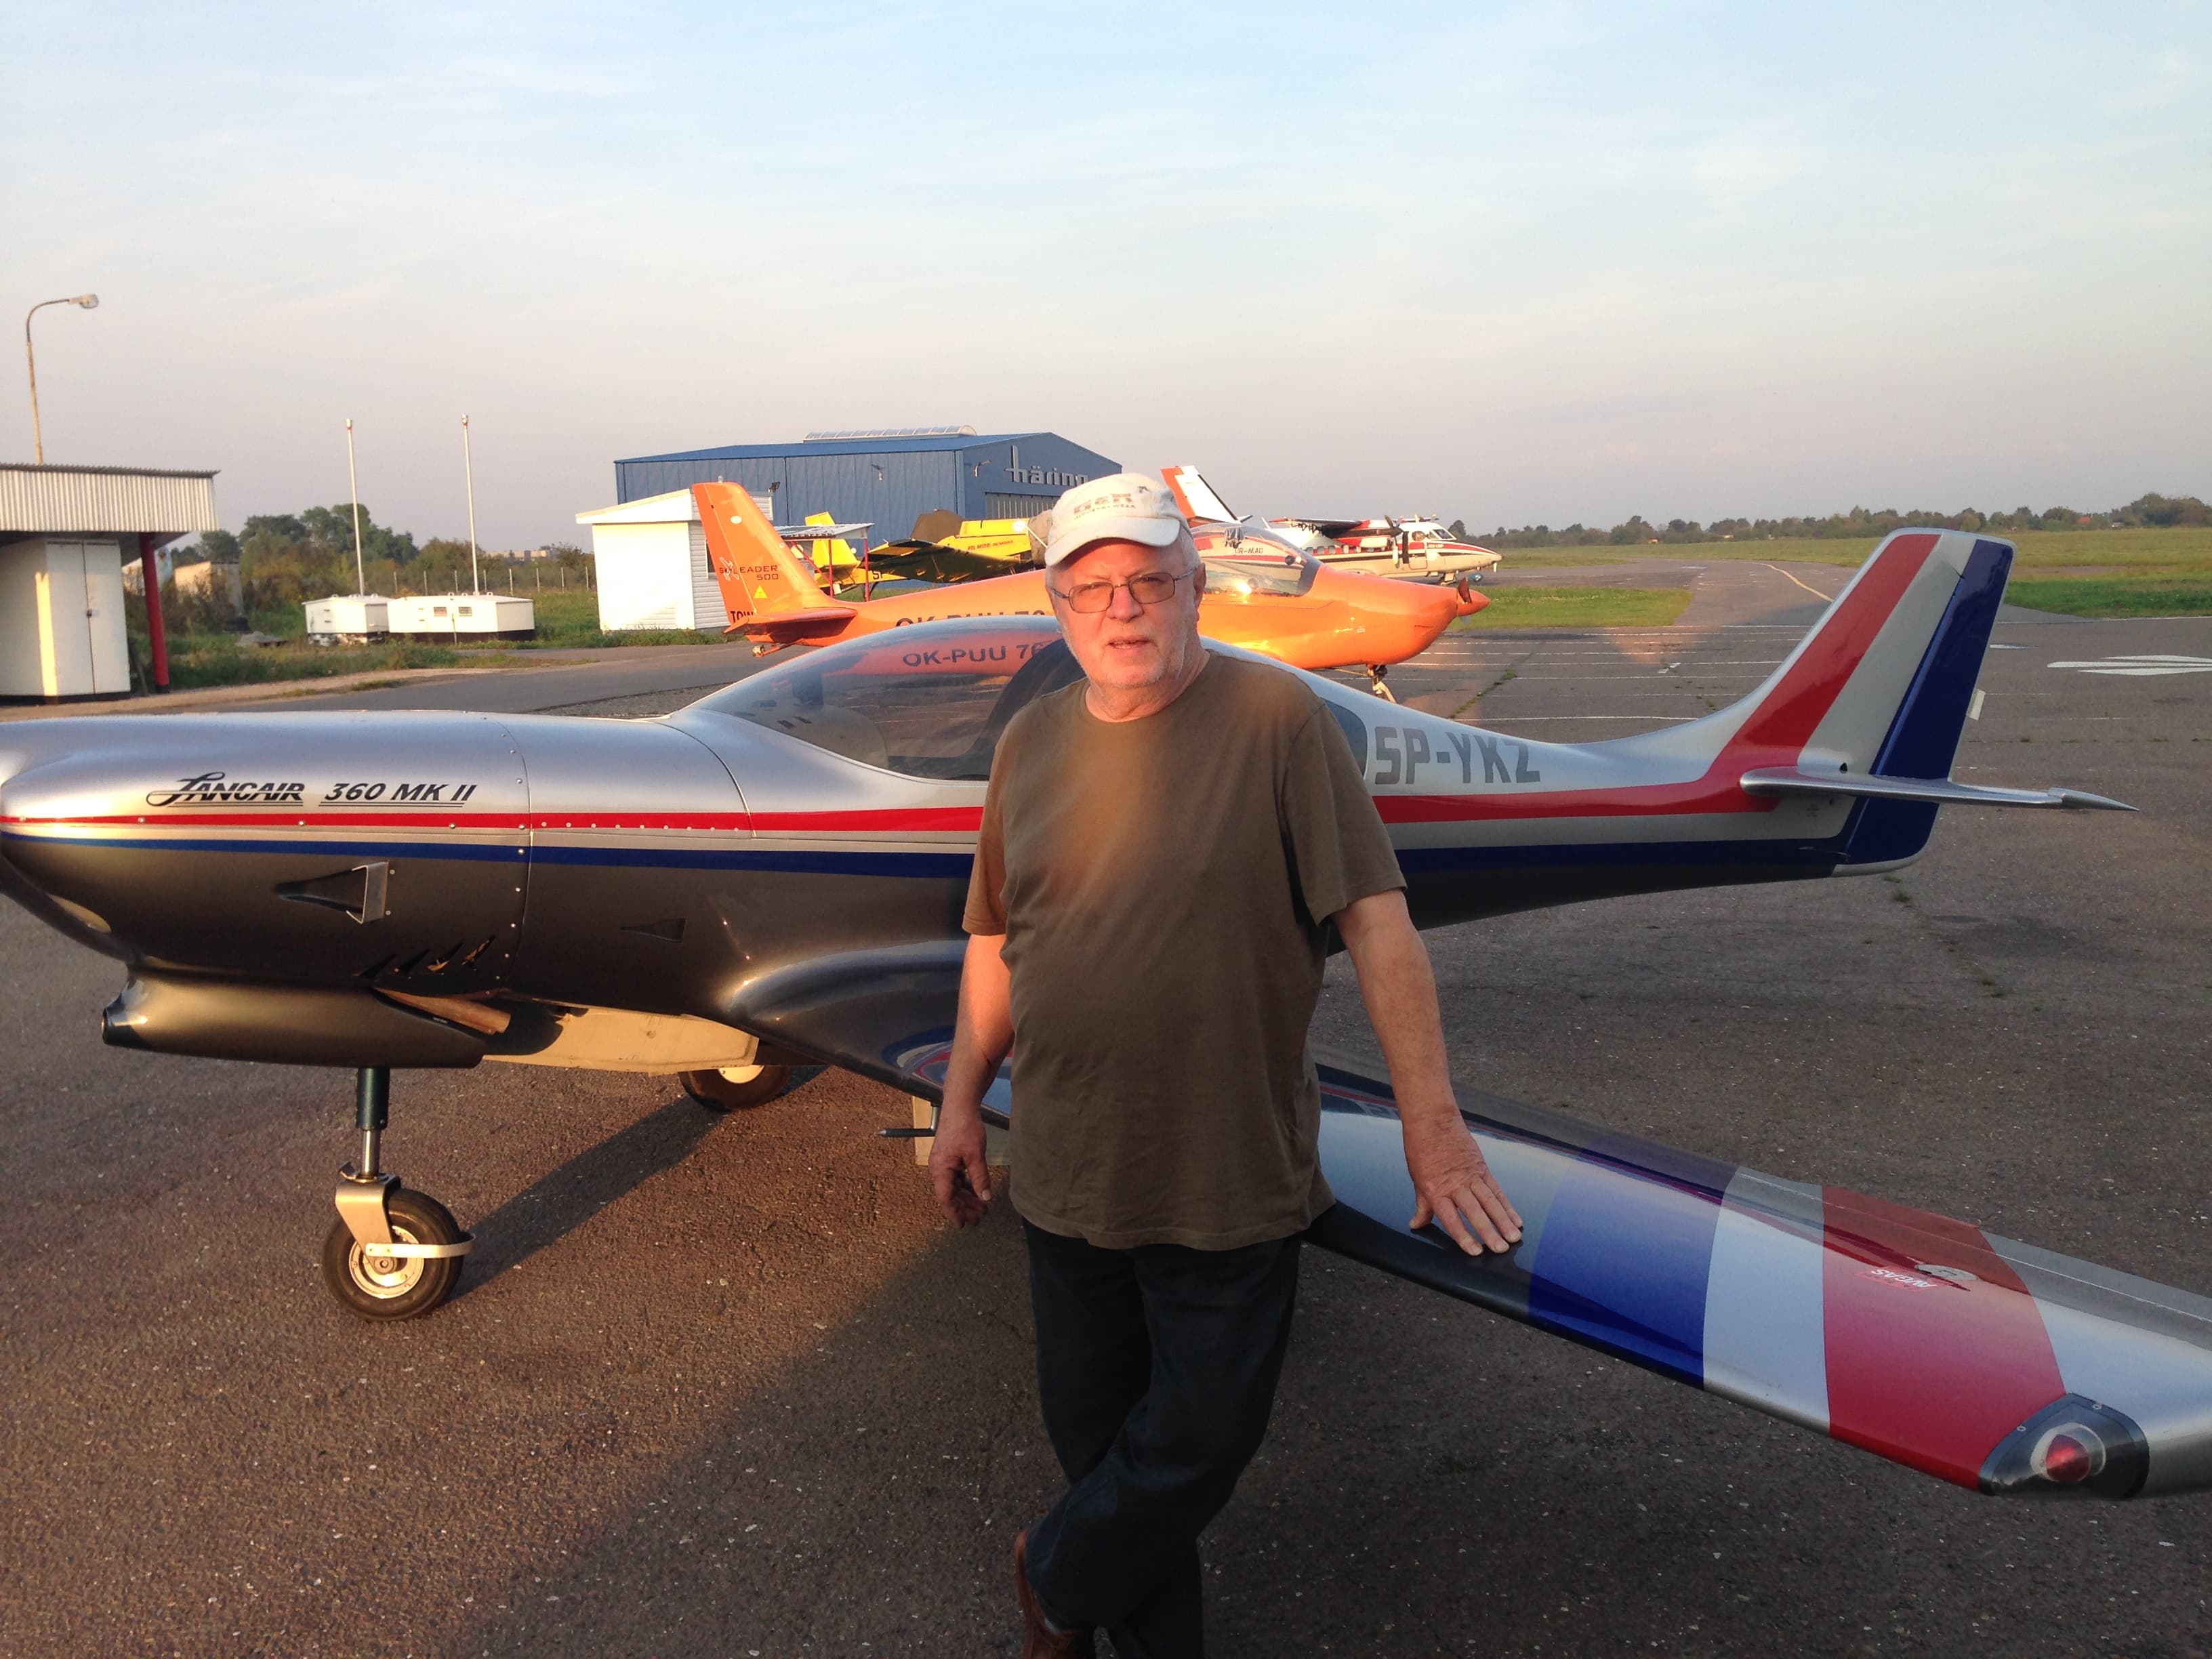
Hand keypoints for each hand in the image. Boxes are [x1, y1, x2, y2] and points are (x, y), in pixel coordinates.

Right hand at [928, 1104, 992, 1227]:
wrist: (959, 1106)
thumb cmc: (965, 1128)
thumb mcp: (976, 1156)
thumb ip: (980, 1178)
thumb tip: (985, 1198)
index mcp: (940, 1170)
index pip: (946, 1199)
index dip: (954, 1213)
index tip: (963, 1225)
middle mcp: (938, 1168)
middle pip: (950, 1195)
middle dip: (964, 1208)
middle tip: (979, 1218)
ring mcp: (943, 1163)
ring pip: (954, 1186)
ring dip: (967, 1197)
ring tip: (981, 1207)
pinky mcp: (949, 1157)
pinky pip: (956, 1177)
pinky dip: (966, 1185)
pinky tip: (976, 1191)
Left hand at [1403, 1116, 1521, 1254]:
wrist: (1433, 1120)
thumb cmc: (1421, 1148)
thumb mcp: (1417, 1179)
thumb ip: (1422, 1205)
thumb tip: (1416, 1224)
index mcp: (1436, 1189)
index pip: (1451, 1218)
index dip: (1463, 1236)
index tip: (1475, 1251)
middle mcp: (1455, 1184)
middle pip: (1474, 1211)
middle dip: (1489, 1231)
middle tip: (1501, 1248)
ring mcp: (1471, 1175)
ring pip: (1490, 1201)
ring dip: (1503, 1220)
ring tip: (1514, 1237)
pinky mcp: (1481, 1168)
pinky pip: (1496, 1189)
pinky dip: (1506, 1205)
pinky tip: (1515, 1218)